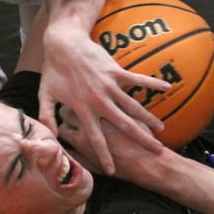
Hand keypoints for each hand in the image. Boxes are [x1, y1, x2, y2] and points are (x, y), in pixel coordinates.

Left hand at [39, 26, 167, 174]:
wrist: (63, 42)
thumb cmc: (53, 69)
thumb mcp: (46, 95)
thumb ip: (47, 117)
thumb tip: (50, 135)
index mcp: (82, 110)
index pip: (95, 139)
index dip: (104, 156)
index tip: (114, 170)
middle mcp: (98, 101)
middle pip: (123, 126)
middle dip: (140, 140)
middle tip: (155, 153)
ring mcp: (108, 86)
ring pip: (133, 107)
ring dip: (148, 118)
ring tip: (161, 129)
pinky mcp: (115, 71)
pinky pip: (137, 79)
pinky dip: (152, 83)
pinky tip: (167, 88)